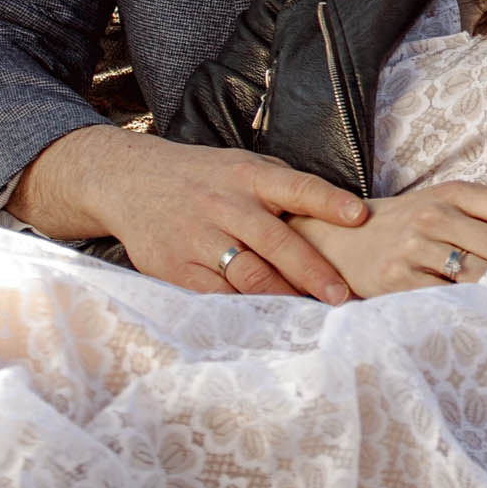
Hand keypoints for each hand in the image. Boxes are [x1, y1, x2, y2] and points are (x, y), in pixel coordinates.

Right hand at [10, 124, 373, 299]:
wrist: (127, 181)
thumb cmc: (203, 178)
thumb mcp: (240, 166)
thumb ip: (282, 186)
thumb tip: (340, 215)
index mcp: (247, 176)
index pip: (295, 186)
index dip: (328, 201)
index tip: (359, 217)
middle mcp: (224, 205)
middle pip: (275, 241)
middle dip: (312, 271)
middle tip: (342, 296)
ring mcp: (198, 238)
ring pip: (248, 276)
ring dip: (284, 298)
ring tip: (313, 316)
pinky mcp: (176, 269)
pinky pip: (217, 297)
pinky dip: (245, 311)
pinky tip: (269, 322)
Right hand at [288, 181, 486, 296]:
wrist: (339, 240)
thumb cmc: (408, 226)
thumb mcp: (448, 202)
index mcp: (454, 192)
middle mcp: (434, 216)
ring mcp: (414, 250)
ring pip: (482, 278)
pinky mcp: (397, 283)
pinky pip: (450, 301)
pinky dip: (469, 310)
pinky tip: (470, 311)